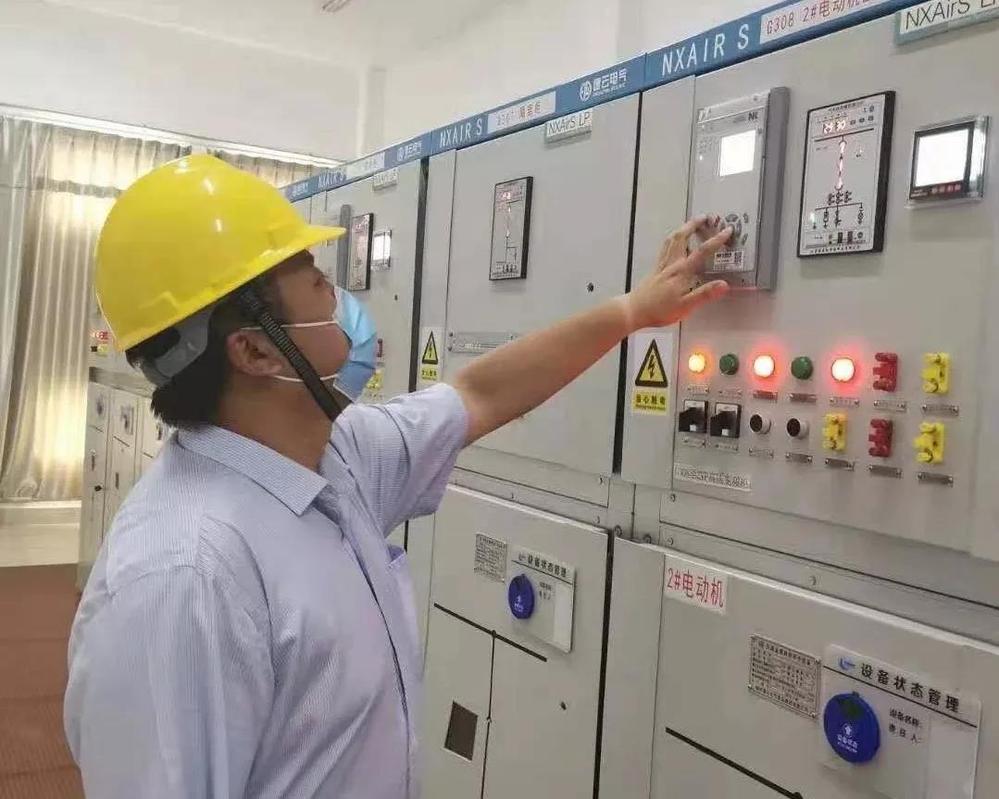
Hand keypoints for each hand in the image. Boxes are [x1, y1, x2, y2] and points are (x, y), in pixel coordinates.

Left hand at [622, 216, 732, 330]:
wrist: (633, 310)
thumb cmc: (658, 310)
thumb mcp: (685, 306)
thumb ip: (704, 294)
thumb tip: (723, 285)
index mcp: (681, 272)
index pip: (702, 251)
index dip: (716, 240)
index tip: (726, 231)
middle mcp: (671, 264)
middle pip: (682, 237)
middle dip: (694, 225)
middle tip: (704, 217)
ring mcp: (661, 265)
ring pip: (671, 240)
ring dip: (682, 229)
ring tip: (690, 223)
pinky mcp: (655, 268)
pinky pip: (664, 248)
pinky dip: (671, 239)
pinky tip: (673, 241)